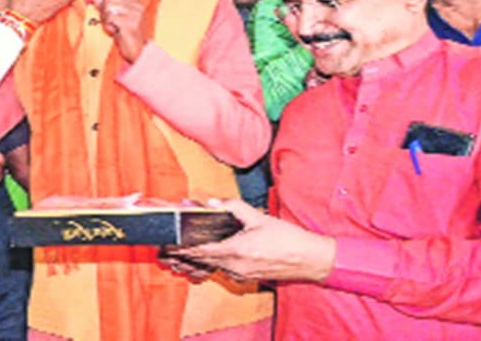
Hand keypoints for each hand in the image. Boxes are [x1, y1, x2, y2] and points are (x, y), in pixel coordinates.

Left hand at [88, 0, 146, 62]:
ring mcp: (136, 14)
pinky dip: (109, 25)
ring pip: (110, 6)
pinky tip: (113, 31)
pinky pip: (112, 18)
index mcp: (134, 1)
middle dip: (102, 8)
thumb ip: (106, 6)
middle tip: (105, 20)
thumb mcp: (114, 18)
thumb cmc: (125, 34)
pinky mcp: (132, 24)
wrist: (137, 52)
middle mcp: (137, 5)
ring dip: (106, 18)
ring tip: (111, 26)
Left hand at [166, 198, 336, 282]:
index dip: (183, 247)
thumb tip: (214, 202)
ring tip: (185, 249)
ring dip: (199, 258)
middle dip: (186, 253)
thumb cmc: (288, 239)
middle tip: (171, 245)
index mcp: (236, 251)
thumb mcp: (259, 218)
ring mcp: (241, 275)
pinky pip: (224, 269)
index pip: (201, 250)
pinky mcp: (247, 278)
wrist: (310, 260)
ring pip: (213, 266)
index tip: (169, 243)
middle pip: (202, 260)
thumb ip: (234, 208)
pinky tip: (211, 253)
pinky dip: (214, 262)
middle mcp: (235, 267)